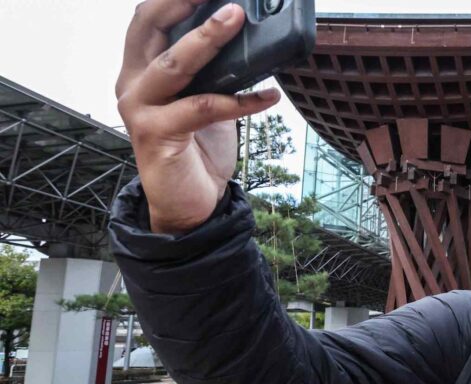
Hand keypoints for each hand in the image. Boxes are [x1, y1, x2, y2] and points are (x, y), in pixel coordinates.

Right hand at [115, 0, 279, 234]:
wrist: (189, 205)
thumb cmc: (197, 149)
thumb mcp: (206, 99)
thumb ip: (215, 70)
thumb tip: (247, 39)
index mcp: (140, 69)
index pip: (147, 19)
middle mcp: (131, 83)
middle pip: (149, 28)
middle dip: (183, 4)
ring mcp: (140, 108)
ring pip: (173, 63)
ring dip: (207, 39)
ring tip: (237, 19)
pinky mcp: (156, 134)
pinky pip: (204, 107)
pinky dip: (241, 100)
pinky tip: (268, 95)